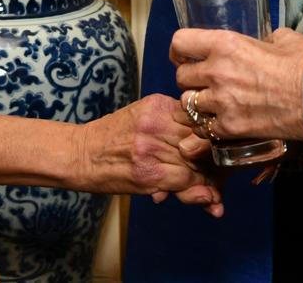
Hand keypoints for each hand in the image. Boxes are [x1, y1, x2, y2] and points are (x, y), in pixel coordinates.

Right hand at [77, 94, 221, 214]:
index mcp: (158, 105)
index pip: (202, 117)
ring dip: (210, 181)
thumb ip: (173, 122)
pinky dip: (196, 191)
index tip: (220, 150)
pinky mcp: (147, 173)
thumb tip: (208, 141)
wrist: (81, 154)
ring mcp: (152, 148)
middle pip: (203, 140)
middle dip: (216, 160)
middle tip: (222, 174)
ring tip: (214, 191)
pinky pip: (185, 181)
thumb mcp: (143, 115)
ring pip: (198, 164)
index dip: (216, 136)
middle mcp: (156, 123)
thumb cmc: (113, 136)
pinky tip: (201, 196)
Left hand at [171, 28, 302, 143]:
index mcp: (225, 44)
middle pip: (180, 77)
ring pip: (188, 105)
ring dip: (198, 105)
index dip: (179, 51)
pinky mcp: (230, 128)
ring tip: (212, 106)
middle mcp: (217, 71)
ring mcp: (221, 102)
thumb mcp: (283, 38)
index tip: (184, 56)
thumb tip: (264, 42)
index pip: (180, 43)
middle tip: (204, 83)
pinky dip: (209, 128)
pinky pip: (204, 129)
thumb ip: (265, 39)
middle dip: (190, 80)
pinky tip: (221, 124)